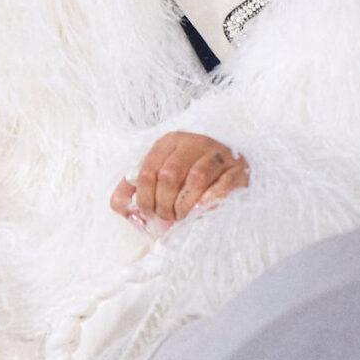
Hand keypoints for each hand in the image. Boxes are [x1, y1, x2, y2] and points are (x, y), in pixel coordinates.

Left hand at [111, 133, 249, 234]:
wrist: (228, 173)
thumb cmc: (186, 180)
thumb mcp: (157, 179)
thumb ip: (132, 191)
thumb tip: (121, 206)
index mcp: (169, 141)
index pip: (148, 170)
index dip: (145, 197)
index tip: (149, 213)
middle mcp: (193, 142)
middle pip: (169, 175)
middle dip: (164, 203)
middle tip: (167, 217)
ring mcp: (218, 153)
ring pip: (196, 178)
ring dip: (185, 205)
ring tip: (182, 216)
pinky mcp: (238, 169)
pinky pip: (222, 186)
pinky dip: (209, 202)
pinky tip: (200, 212)